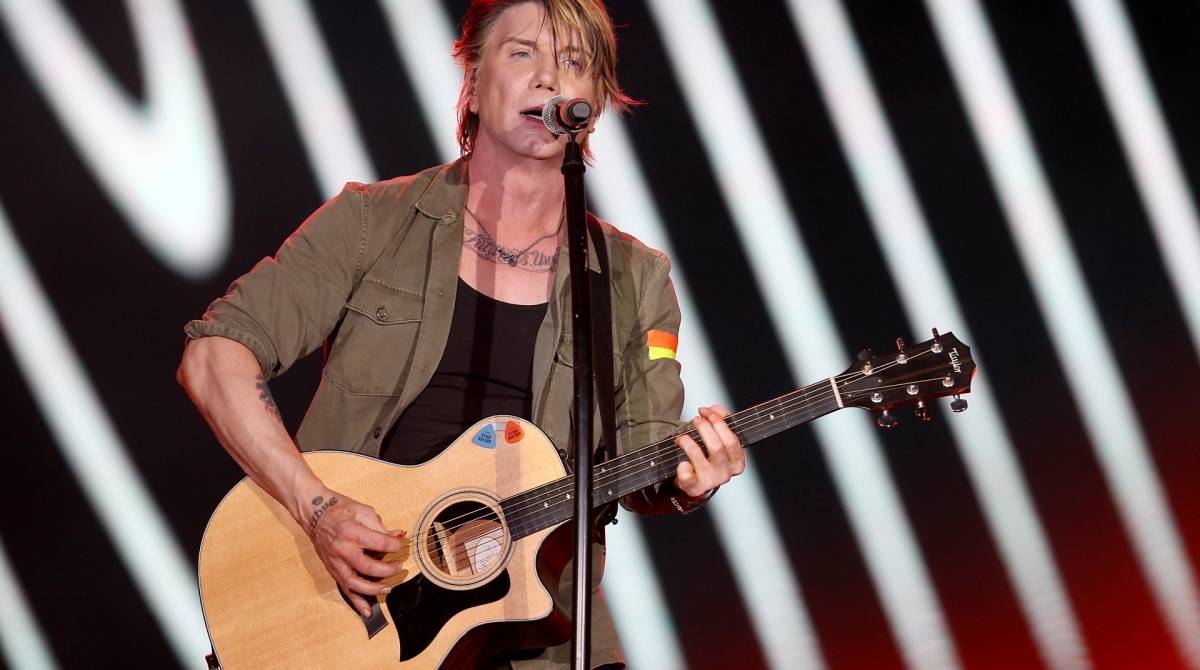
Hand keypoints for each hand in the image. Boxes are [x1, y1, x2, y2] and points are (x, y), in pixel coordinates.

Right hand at [305, 492, 404, 616]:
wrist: (314, 513)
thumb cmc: (339, 509)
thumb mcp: (362, 511)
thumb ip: (381, 527)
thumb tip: (399, 536)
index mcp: (351, 531)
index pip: (379, 543)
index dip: (395, 545)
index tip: (401, 545)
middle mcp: (342, 549)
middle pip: (367, 567)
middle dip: (387, 570)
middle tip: (398, 567)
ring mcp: (335, 562)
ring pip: (355, 583)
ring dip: (374, 589)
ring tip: (388, 588)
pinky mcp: (332, 569)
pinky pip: (345, 589)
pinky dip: (356, 602)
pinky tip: (367, 611)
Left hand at [673, 404, 745, 498]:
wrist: (695, 482)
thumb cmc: (708, 457)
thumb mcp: (718, 438)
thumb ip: (719, 420)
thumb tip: (715, 409)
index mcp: (737, 462)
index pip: (732, 440)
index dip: (719, 423)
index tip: (706, 411)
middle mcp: (726, 473)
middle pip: (717, 447)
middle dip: (704, 429)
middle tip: (695, 420)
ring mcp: (711, 481)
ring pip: (699, 457)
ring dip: (688, 442)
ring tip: (682, 436)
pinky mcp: (695, 488)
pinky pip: (686, 474)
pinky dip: (682, 465)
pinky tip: (682, 462)